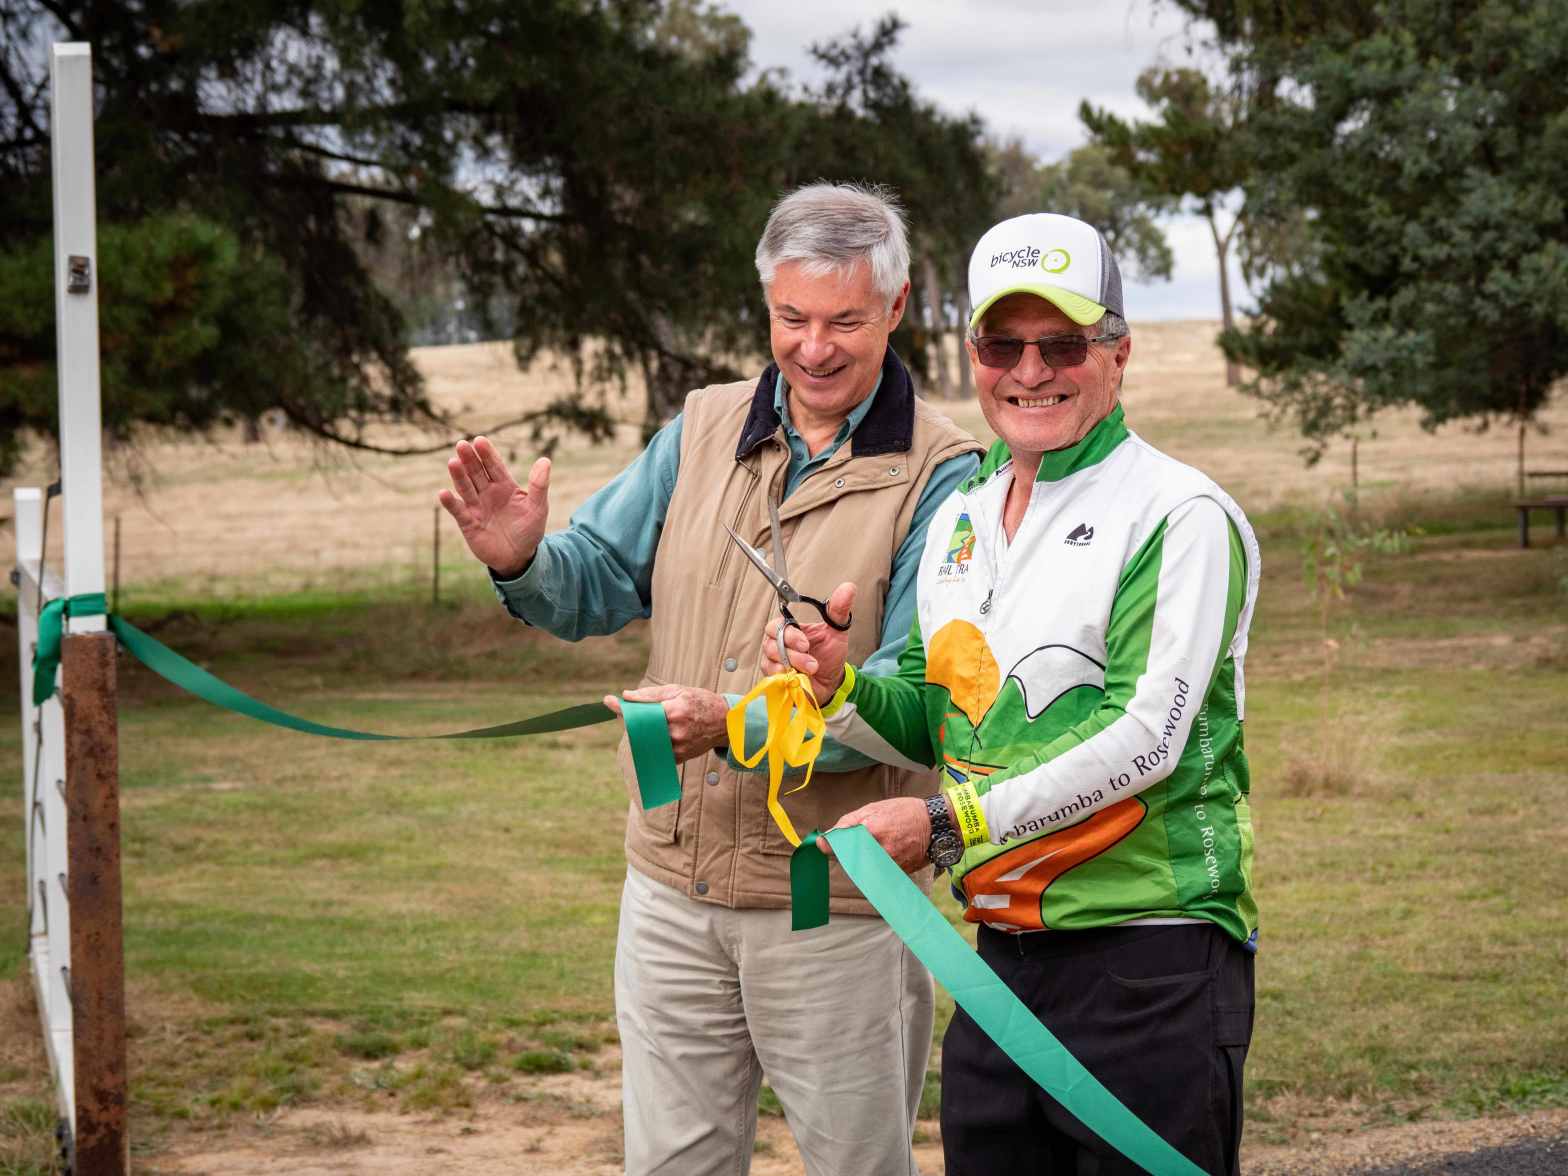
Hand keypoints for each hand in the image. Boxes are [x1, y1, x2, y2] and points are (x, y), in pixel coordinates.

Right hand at [437, 436, 549, 577]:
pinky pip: (458, 511)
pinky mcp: (468, 523)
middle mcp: (488, 493)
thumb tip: (545, 460)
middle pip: (477, 473)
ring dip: (459, 476)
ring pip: (466, 488)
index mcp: (504, 486)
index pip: (494, 466)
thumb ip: (539, 485)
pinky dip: (451, 503)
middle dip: (470, 459)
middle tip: (462, 445)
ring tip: (453, 462)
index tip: (480, 441)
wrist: (519, 557)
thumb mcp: (537, 507)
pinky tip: (444, 493)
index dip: (487, 454)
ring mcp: (477, 507)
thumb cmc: (529, 530)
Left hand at [603, 685, 730, 763]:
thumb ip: (651, 694)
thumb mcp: (678, 690)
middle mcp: (675, 730)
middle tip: (628, 714)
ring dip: (639, 734)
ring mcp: (678, 746)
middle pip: (640, 729)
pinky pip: (656, 753)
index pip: (641, 710)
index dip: (623, 708)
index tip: (609, 702)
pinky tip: (655, 736)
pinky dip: (651, 744)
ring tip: (645, 724)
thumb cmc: (701, 702)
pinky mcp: (679, 757)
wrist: (726, 723)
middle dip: (631, 722)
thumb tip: (627, 696)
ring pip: (646, 743)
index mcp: (675, 709)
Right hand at [760, 582, 855, 704]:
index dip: (789, 634)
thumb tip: (848, 588)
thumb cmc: (830, 655)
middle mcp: (777, 644)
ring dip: (794, 664)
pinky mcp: (775, 678)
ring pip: (771, 660)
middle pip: (770, 643)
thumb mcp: (837, 631)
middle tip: (809, 656)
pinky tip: (798, 677)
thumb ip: (838, 610)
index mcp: (789, 629)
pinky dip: (785, 677)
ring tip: (812, 668)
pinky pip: (772, 676)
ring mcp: (774, 661)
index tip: (805, 642)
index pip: (776, 625)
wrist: (833, 681)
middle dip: (791, 651)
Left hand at [818, 797, 930, 872]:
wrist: (935, 824)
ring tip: (870, 849)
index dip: (830, 847)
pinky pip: (879, 875)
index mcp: (872, 831)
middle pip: (851, 862)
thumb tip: (829, 835)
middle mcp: (881, 851)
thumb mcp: (874, 808)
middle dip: (846, 856)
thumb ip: (849, 821)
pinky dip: (875, 867)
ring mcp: (891, 865)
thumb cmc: (904, 812)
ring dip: (860, 863)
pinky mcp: (898, 874)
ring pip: (864, 871)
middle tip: (848, 847)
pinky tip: (883, 854)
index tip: (823, 845)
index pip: (842, 846)